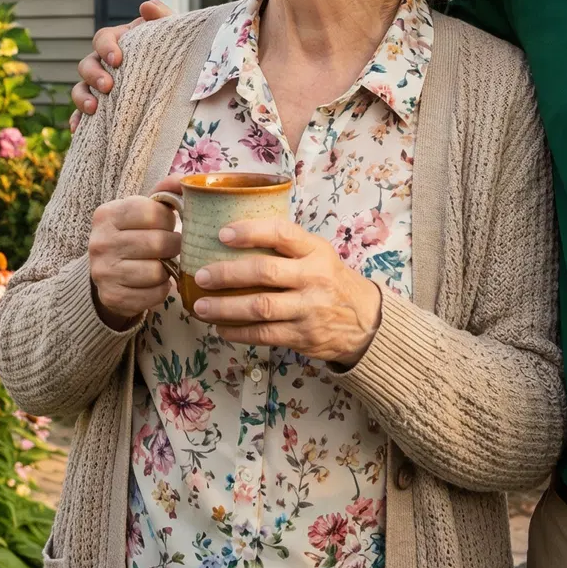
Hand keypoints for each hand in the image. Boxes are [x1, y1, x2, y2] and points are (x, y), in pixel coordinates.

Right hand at [69, 0, 174, 128]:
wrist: (184, 77)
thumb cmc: (175, 51)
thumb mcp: (173, 33)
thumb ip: (163, 17)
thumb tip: (146, 6)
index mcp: (119, 41)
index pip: (102, 38)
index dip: (105, 47)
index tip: (117, 59)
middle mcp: (105, 63)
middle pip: (86, 64)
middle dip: (93, 75)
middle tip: (108, 87)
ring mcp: (101, 86)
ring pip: (80, 88)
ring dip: (82, 97)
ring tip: (93, 109)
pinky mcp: (103, 108)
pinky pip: (83, 115)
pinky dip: (78, 121)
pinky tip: (79, 130)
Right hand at [87, 178, 184, 328]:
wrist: (106, 271)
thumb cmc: (131, 234)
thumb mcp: (141, 210)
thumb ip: (164, 193)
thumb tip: (184, 180)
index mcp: (107, 214)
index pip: (152, 212)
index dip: (169, 219)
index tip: (168, 224)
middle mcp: (100, 242)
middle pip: (158, 243)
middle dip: (173, 245)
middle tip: (172, 246)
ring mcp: (104, 272)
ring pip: (157, 271)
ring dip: (167, 269)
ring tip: (163, 263)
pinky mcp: (112, 296)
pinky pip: (154, 295)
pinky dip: (161, 289)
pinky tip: (155, 282)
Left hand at [192, 220, 382, 366]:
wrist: (365, 321)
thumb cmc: (330, 280)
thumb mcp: (319, 254)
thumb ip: (287, 245)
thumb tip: (233, 234)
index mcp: (316, 251)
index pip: (281, 233)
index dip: (250, 232)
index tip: (222, 233)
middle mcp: (314, 278)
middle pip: (265, 272)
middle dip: (227, 274)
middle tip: (200, 275)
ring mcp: (309, 309)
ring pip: (260, 307)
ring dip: (225, 308)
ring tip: (201, 306)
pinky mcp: (303, 336)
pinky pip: (264, 334)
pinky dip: (238, 332)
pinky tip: (221, 328)